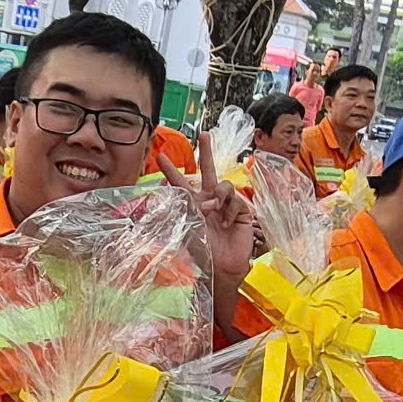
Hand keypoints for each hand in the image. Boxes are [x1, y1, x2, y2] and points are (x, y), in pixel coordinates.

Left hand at [165, 135, 253, 291]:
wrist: (221, 267)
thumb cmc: (202, 252)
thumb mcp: (188, 229)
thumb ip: (186, 210)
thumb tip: (190, 196)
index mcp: (193, 204)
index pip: (180, 183)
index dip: (171, 170)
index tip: (160, 156)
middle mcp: (210, 200)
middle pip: (208, 171)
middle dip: (206, 152)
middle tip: (204, 134)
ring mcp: (227, 205)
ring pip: (223, 185)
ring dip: (217, 197)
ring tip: (213, 213)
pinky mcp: (242, 211)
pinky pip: (235, 201)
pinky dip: (230, 212)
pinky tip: (227, 224)